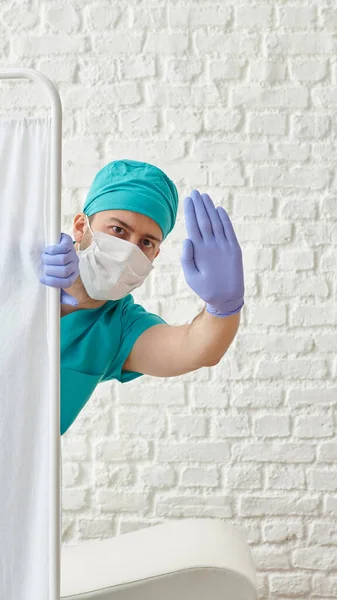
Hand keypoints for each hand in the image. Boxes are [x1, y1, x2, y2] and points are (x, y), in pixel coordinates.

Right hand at [40, 233, 78, 305]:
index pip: (66, 283)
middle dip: (50, 270)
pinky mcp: (68, 242)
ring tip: (44, 258)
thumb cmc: (52, 270)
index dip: (53, 282)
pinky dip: (52, 250)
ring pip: (62, 259)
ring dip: (49, 259)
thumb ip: (63, 295)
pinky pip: (62, 247)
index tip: (42, 279)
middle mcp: (75, 265)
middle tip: (43, 267)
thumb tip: (75, 303)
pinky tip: (47, 251)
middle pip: (64, 270)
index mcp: (72, 276)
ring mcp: (73, 253)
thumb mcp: (56, 283)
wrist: (52, 250)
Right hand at [180, 190, 243, 316]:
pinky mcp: (235, 249)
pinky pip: (229, 230)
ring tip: (204, 197)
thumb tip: (187, 239)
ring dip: (210, 208)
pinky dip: (224, 219)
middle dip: (199, 205)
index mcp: (200, 251)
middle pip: (204, 220)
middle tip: (194, 193)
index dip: (190, 211)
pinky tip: (219, 209)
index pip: (193, 226)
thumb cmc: (206, 288)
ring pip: (216, 222)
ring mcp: (225, 246)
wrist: (228, 298)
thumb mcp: (190, 277)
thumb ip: (187, 258)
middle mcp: (212, 245)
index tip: (187, 200)